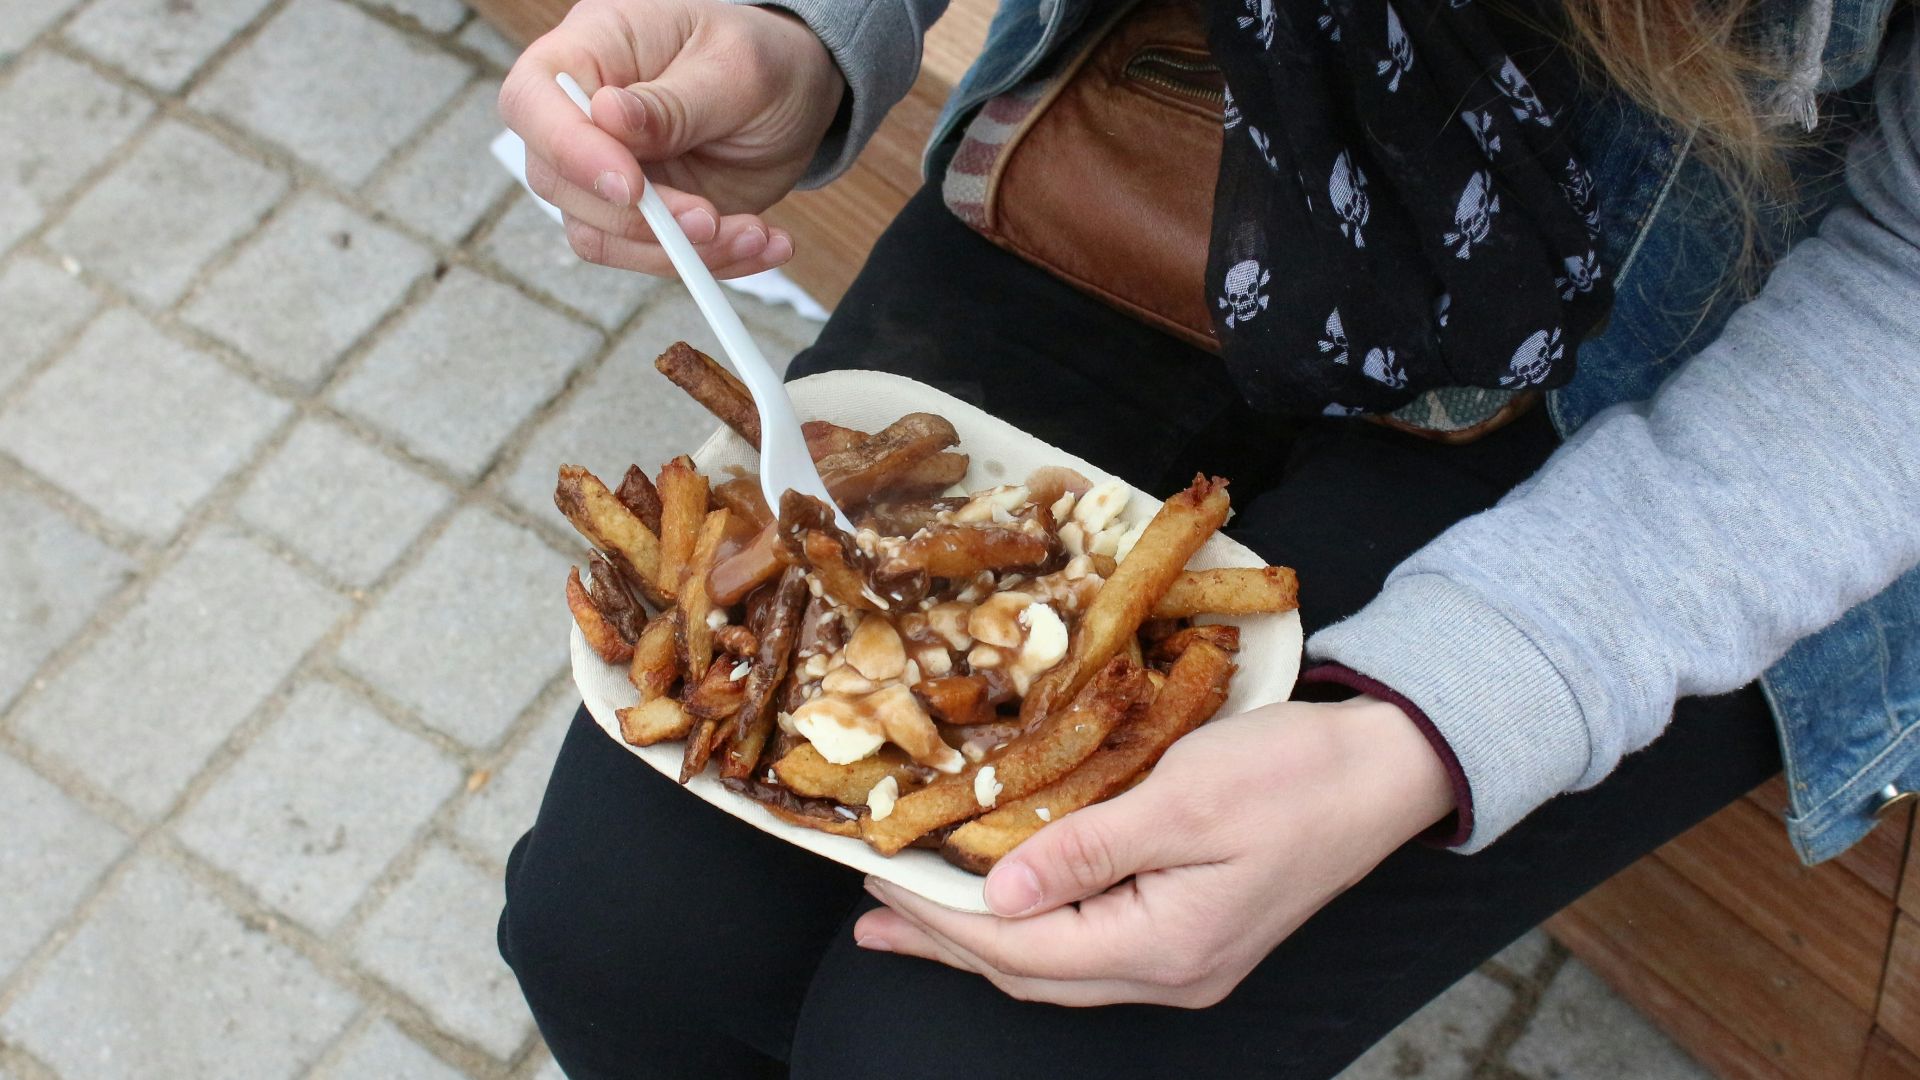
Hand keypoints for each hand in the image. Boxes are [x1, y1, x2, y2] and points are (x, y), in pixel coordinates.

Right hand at [499, 0, 845, 277]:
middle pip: (556, 181)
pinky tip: (762, 244)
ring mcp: (608, 170)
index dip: (567, 149)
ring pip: (600, 235)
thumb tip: (607, 117)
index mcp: (592, 48)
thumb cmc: (762, 59)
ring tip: (755, 234)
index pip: (532, 99)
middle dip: (638, 219)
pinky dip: (710, 262)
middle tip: (709, 220)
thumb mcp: (734, 70)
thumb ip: (672, 102)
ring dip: (680, 251)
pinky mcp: (642, 216)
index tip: (631, 187)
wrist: (799, 95)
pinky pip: (649, 256)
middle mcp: (585, 114)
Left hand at [854, 695, 1455, 1006]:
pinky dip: (1030, 923)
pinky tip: (1003, 900)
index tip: (878, 876)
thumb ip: (1086, 852)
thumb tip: (998, 901)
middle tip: (870, 911)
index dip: (940, 914)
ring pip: (1056, 962)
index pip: (1019, 945)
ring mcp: (1185, 959)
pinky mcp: (1193, 931)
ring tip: (911, 915)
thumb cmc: (1293, 773)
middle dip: (943, 939)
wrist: (1386, 770)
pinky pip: (1087, 943)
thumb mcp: (1183, 799)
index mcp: (1165, 946)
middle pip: (1029, 969)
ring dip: (980, 937)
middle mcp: (1171, 971)